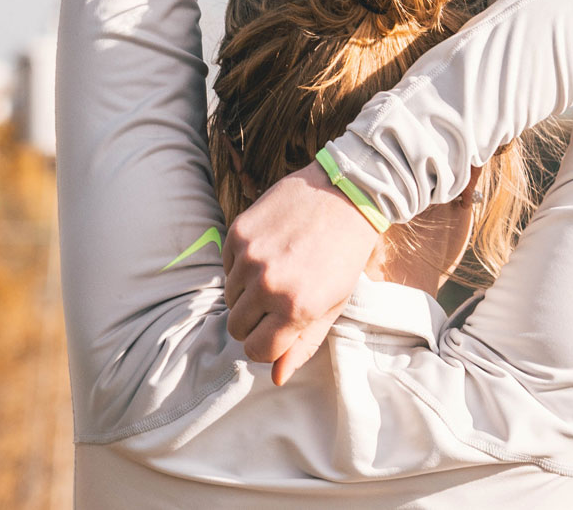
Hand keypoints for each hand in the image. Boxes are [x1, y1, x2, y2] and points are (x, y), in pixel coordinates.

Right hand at [222, 162, 381, 385]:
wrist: (345, 195)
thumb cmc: (344, 255)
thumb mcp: (332, 305)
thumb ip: (302, 344)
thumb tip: (276, 377)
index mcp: (295, 309)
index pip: (256, 351)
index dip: (265, 346)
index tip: (276, 333)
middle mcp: (267, 285)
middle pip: (236, 327)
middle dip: (253, 321)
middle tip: (276, 302)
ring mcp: (250, 258)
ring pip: (229, 297)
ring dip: (247, 292)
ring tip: (276, 272)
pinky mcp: (238, 233)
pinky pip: (227, 266)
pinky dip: (242, 265)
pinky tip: (270, 251)